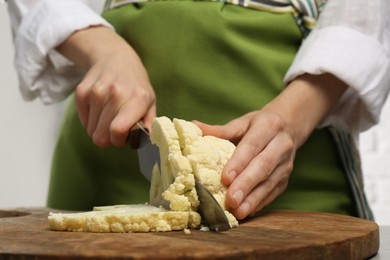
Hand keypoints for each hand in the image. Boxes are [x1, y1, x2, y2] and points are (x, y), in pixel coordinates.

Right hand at [57, 26, 155, 146]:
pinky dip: (91, 121)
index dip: (118, 141)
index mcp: (136, 98)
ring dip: (100, 129)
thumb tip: (148, 141)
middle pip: (101, 135)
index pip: (117, 130)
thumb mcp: (150, 101)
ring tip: (109, 117)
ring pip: (91, 130)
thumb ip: (150, 123)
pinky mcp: (82, 91)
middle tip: (116, 130)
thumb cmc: (135, 85)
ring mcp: (96, 91)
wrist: (115, 58)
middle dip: (108, 138)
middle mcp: (115, 94)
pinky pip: (83, 121)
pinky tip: (100, 110)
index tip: (123, 137)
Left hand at [195, 111, 294, 219]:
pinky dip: (259, 203)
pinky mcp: (286, 178)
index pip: (252, 145)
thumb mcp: (241, 123)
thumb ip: (219, 129)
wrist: (288, 127)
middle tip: (231, 199)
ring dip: (253, 198)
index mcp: (268, 126)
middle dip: (246, 184)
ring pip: (270, 182)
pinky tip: (247, 211)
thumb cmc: (258, 125)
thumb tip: (193, 126)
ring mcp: (286, 163)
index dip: (239, 162)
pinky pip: (273, 192)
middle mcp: (281, 144)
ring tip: (238, 211)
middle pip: (263, 166)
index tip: (225, 178)